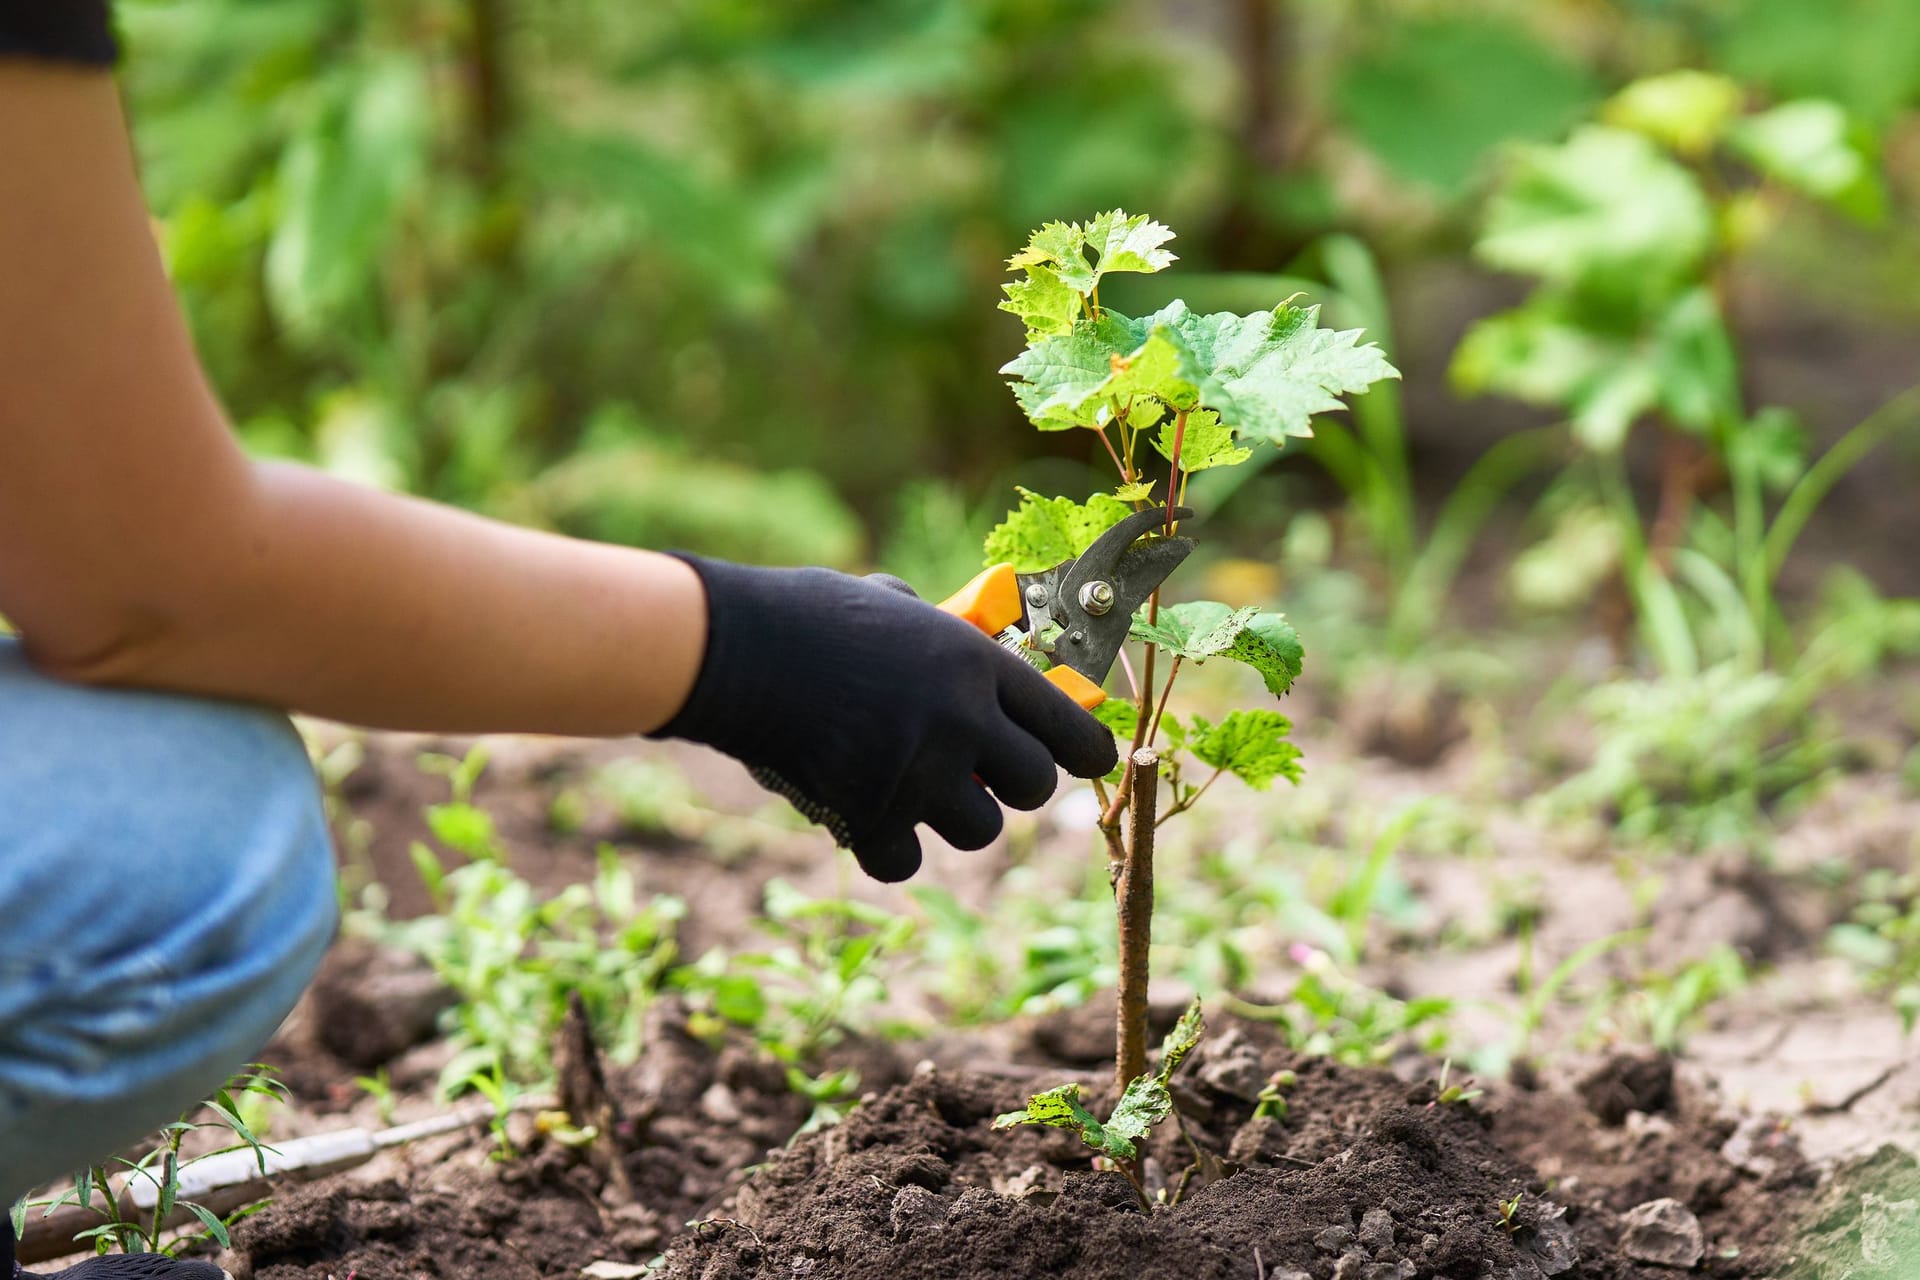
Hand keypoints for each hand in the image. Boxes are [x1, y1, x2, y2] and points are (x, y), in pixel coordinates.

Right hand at [653, 557, 1118, 880]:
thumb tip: (954, 625)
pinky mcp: (872, 816)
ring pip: (980, 831)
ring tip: (913, 791)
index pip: (1068, 725)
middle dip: (1011, 785)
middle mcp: (964, 722)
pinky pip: (908, 861)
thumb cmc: (806, 616)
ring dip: (952, 818)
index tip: (1089, 762)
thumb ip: (934, 628)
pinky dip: (889, 848)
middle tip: (981, 775)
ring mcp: (921, 774)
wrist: (739, 651)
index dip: (1086, 751)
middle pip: (1033, 787)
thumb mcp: (890, 603)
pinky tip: (865, 819)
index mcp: (977, 665)